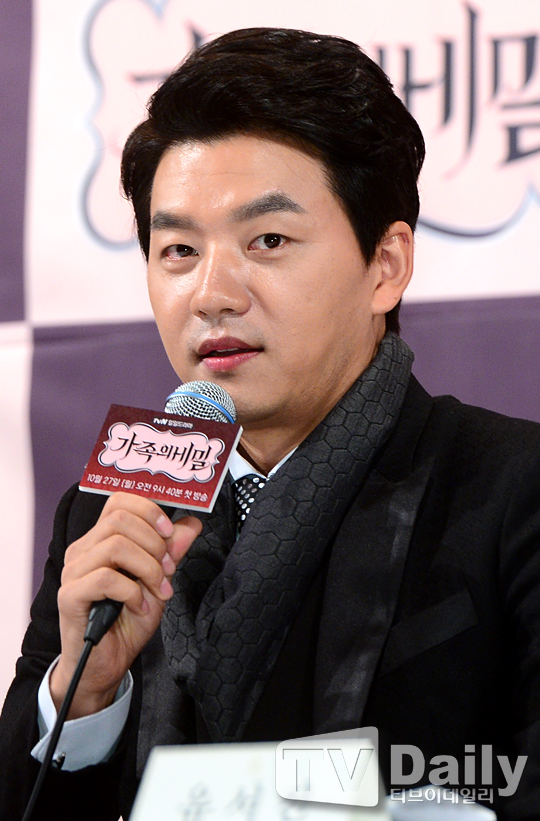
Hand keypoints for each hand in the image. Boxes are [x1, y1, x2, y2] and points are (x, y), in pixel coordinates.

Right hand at [50, 492, 201, 718]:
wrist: (107, 665)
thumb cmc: (127, 621)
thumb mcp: (160, 581)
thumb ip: (172, 551)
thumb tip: (192, 523)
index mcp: (101, 540)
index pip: (119, 501)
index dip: (149, 509)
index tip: (169, 532)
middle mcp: (83, 550)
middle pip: (120, 518)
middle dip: (154, 542)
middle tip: (168, 569)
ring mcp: (73, 572)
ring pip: (116, 545)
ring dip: (148, 568)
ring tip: (158, 590)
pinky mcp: (70, 595)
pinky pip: (106, 578)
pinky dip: (132, 591)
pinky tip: (139, 606)